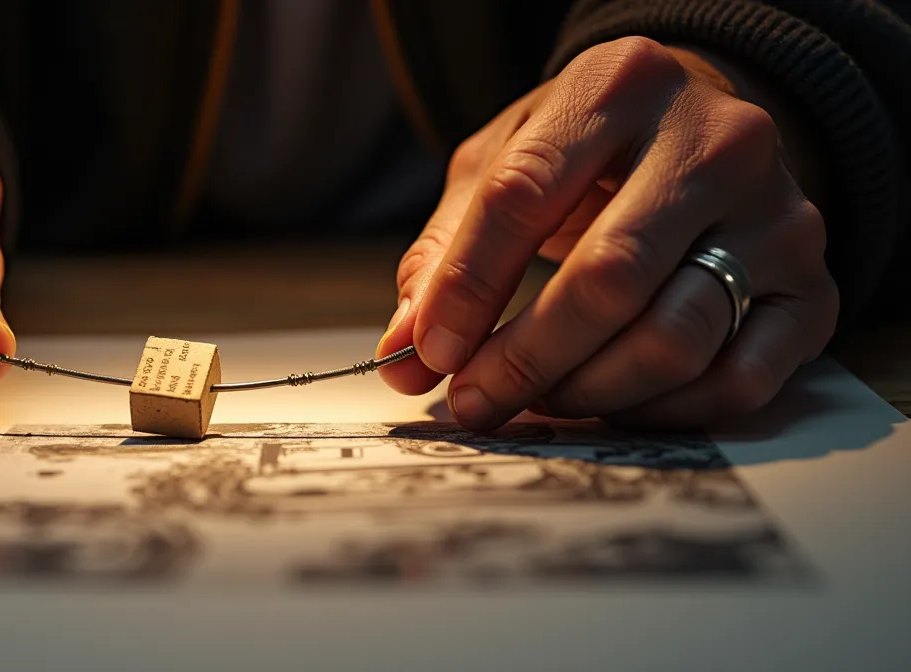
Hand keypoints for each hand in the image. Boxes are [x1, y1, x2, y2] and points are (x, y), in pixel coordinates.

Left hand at [378, 37, 837, 428]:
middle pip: (609, 278)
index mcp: (618, 87)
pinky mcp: (814, 287)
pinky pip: (740, 380)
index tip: (427, 352)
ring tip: (537, 399)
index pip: (523, 194)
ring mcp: (778, 215)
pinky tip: (612, 402)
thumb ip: (445, 251)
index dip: (466, 287)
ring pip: (677, 337)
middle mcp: (715, 141)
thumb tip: (404, 353)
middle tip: (474, 401)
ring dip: (588, 389)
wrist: (703, 128)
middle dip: (525, 358)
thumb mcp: (503, 162)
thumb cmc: (587, 152)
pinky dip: (664, 412)